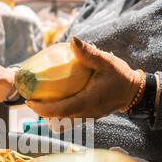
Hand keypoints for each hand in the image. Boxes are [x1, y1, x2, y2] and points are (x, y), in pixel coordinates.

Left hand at [27, 36, 142, 120]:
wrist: (132, 92)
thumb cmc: (120, 76)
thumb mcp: (106, 62)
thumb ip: (89, 53)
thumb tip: (72, 40)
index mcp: (87, 102)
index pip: (60, 110)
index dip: (43, 109)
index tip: (29, 102)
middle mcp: (85, 113)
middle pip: (57, 118)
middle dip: (41, 111)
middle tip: (29, 98)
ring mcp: (86, 117)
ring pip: (62, 121)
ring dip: (48, 113)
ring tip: (38, 100)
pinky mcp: (86, 116)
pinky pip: (68, 118)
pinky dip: (57, 113)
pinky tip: (53, 101)